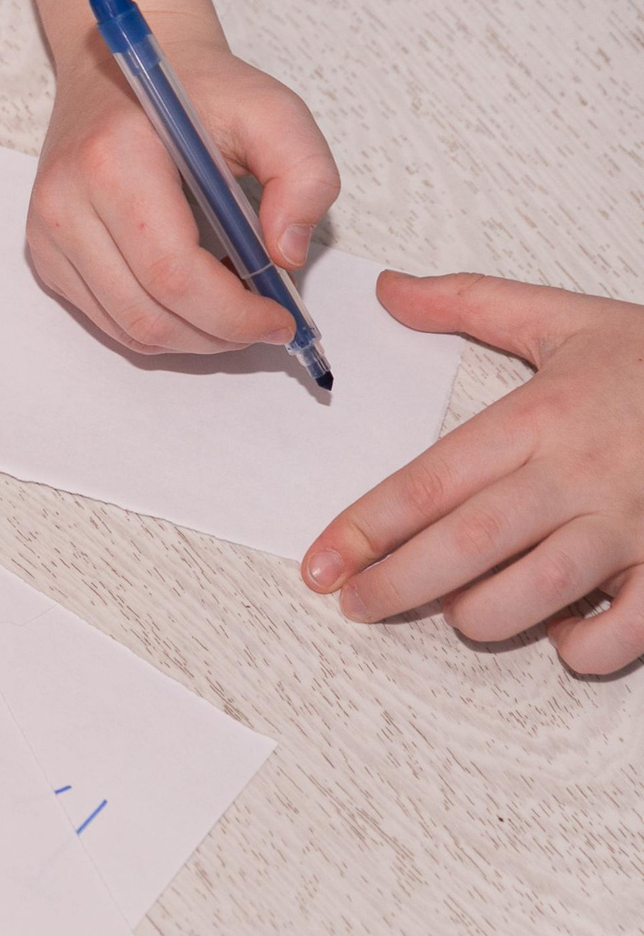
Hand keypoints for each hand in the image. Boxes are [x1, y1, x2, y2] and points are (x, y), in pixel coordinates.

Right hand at [29, 26, 339, 354]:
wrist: (123, 67)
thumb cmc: (197, 90)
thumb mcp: (272, 110)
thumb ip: (303, 175)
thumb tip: (285, 255)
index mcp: (115, 160)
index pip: (172, 273)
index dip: (232, 313)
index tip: (279, 319)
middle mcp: (67, 201)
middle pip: (147, 312)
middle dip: (216, 335)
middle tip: (263, 325)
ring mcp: (49, 231)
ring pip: (125, 326)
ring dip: (189, 337)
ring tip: (231, 309)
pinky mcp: (46, 251)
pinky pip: (106, 318)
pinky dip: (158, 324)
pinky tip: (192, 296)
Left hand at [302, 272, 643, 674]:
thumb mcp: (573, 319)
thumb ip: (474, 303)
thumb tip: (390, 289)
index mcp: (545, 416)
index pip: (432, 481)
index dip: (366, 528)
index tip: (322, 563)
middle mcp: (583, 473)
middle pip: (467, 543)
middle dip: (397, 583)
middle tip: (355, 603)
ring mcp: (634, 524)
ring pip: (535, 592)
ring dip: (480, 614)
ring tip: (453, 609)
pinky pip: (622, 632)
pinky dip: (580, 646)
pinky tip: (559, 629)